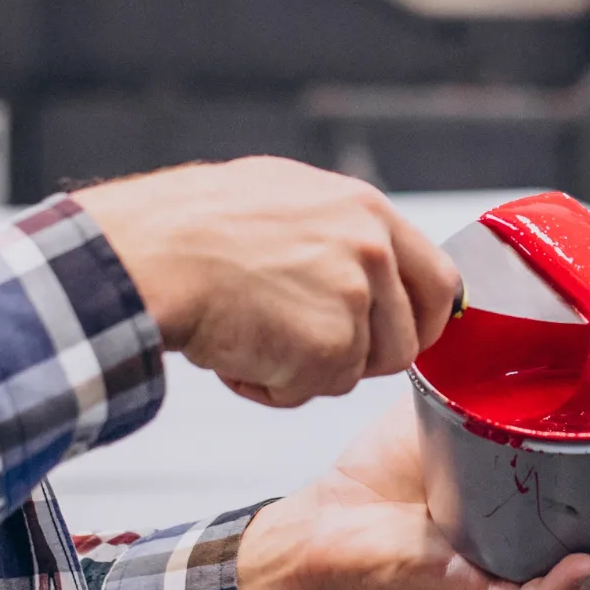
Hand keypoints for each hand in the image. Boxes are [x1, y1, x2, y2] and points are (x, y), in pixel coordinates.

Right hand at [73, 158, 457, 406]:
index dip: (422, 321)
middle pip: (404, 342)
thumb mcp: (285, 197)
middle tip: (304, 349)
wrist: (151, 254)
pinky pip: (309, 391)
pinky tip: (236, 351)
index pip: (439, 281)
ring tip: (254, 335)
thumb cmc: (195, 227)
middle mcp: (372, 251)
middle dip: (359, 359)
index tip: (399, 338)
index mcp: (367, 211)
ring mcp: (354, 299)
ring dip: (306, 371)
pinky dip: (270, 386)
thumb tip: (369, 262)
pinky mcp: (328, 346)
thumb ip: (339, 232)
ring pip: (354, 372)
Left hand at [234, 398, 589, 589]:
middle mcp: (531, 550)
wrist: (316, 526)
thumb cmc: (378, 482)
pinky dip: (555, 586)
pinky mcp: (465, 586)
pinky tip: (583, 567)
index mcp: (538, 511)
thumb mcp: (451, 417)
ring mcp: (504, 572)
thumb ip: (493, 383)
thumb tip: (530, 319)